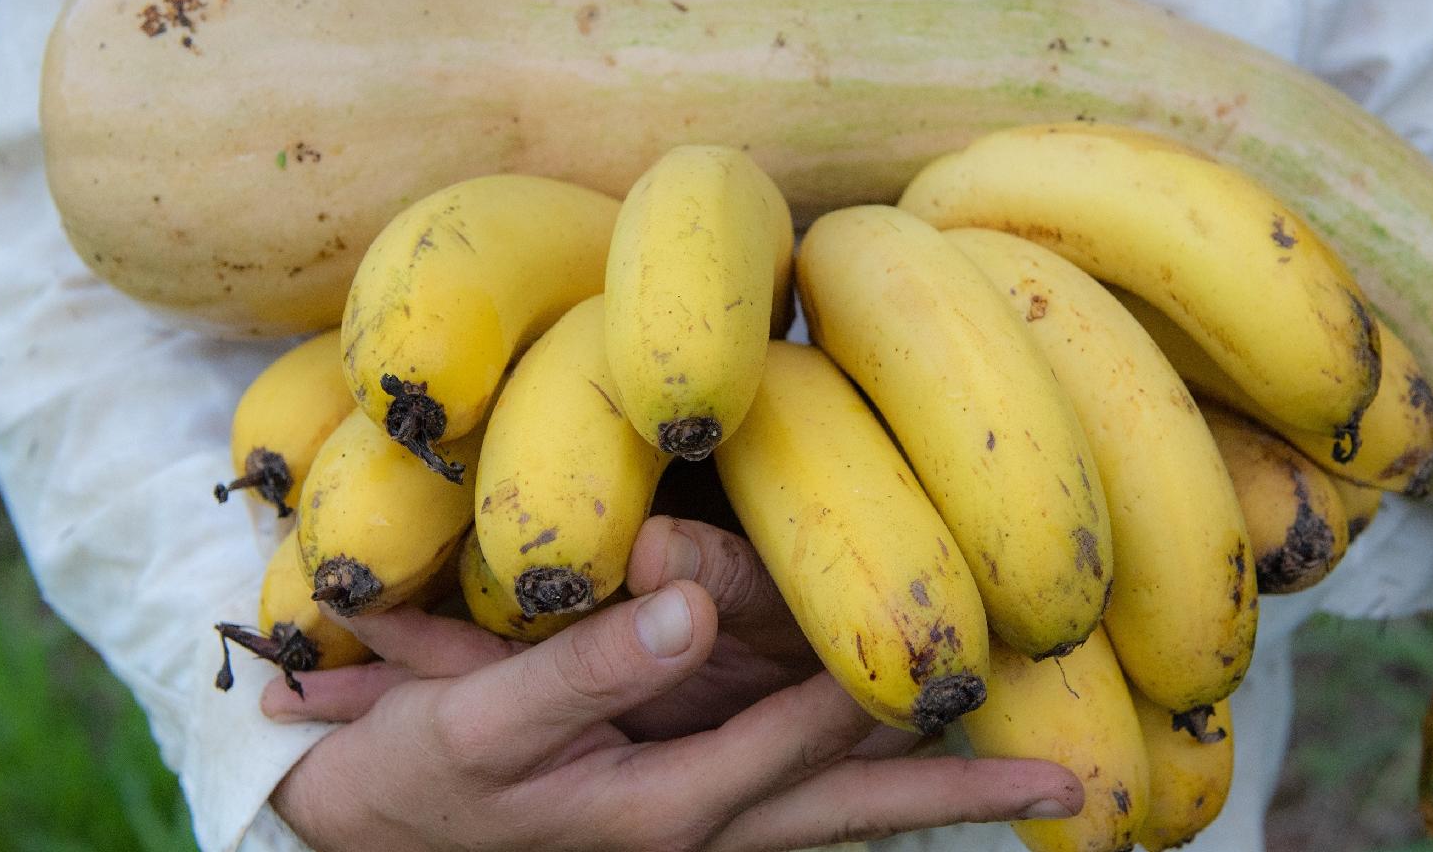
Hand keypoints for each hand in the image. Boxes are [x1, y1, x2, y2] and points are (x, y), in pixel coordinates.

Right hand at [261, 524, 1082, 849]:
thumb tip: (693, 606)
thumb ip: (589, 668)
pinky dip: (857, 779)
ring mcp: (693, 821)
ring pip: (834, 807)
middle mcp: (701, 824)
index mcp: (667, 807)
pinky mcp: (675, 802)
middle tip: (1072, 787)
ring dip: (926, 791)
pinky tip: (897, 758)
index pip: (806, 741)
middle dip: (960, 794)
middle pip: (855, 808)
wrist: (360, 825)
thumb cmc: (416, 771)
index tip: (967, 643)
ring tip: (1029, 781)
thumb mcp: (482, 718)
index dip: (881, 688)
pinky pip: (791, 793)